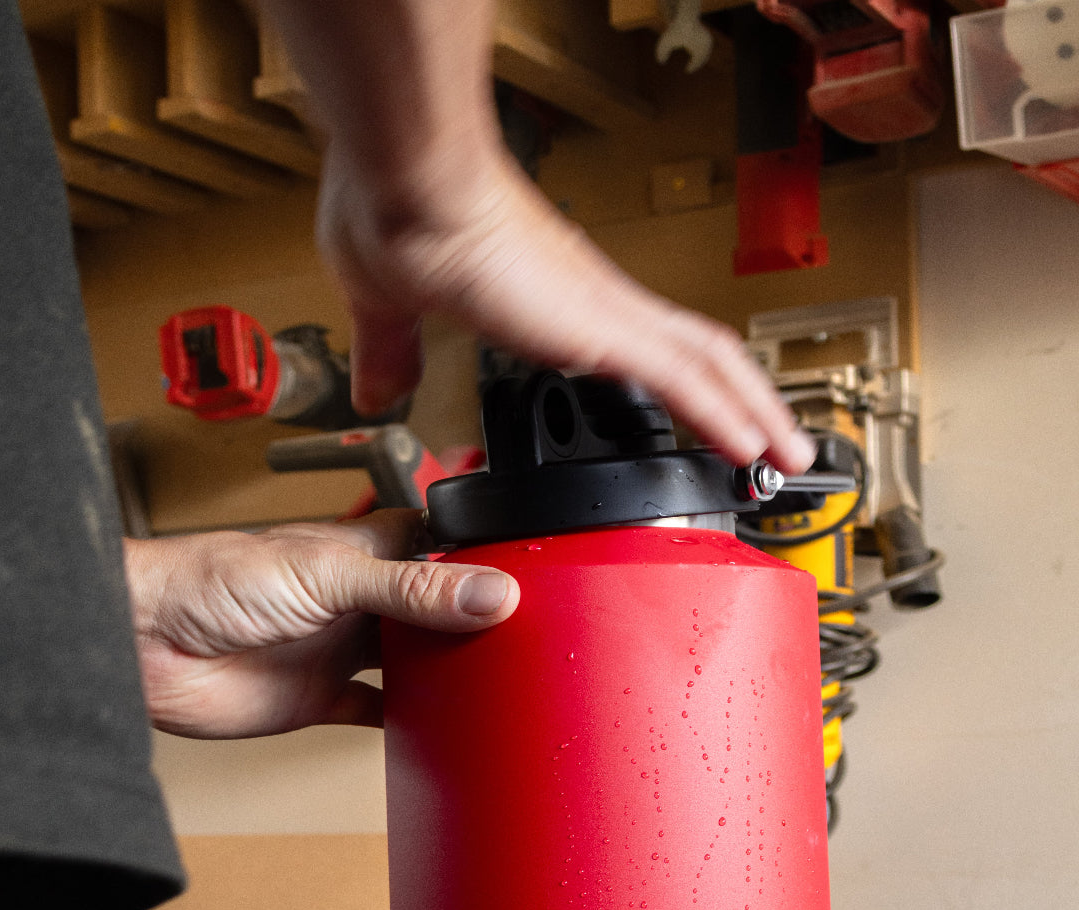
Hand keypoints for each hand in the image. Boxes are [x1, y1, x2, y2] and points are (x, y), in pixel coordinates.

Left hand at [124, 509, 518, 738]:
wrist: (144, 644)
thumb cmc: (210, 581)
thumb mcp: (326, 575)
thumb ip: (411, 588)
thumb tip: (490, 593)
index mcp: (362, 552)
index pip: (438, 544)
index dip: (480, 556)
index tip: (533, 574)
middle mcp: (357, 600)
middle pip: (435, 607)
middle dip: (476, 619)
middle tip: (533, 637)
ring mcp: (341, 650)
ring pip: (413, 661)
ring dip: (449, 672)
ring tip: (502, 682)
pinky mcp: (321, 699)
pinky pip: (378, 713)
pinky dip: (409, 723)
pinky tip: (442, 729)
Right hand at [258, 0, 815, 474]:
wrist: (405, 192)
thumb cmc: (402, 221)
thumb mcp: (391, 306)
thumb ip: (393, 349)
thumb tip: (379, 387)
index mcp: (559, 305)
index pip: (646, 350)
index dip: (684, 387)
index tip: (703, 423)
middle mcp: (597, 307)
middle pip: (702, 356)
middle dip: (747, 403)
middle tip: (779, 445)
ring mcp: (607, 315)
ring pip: (711, 366)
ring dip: (756, 413)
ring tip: (790, 457)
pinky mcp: (601, 329)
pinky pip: (685, 379)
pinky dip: (725, 415)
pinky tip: (752, 448)